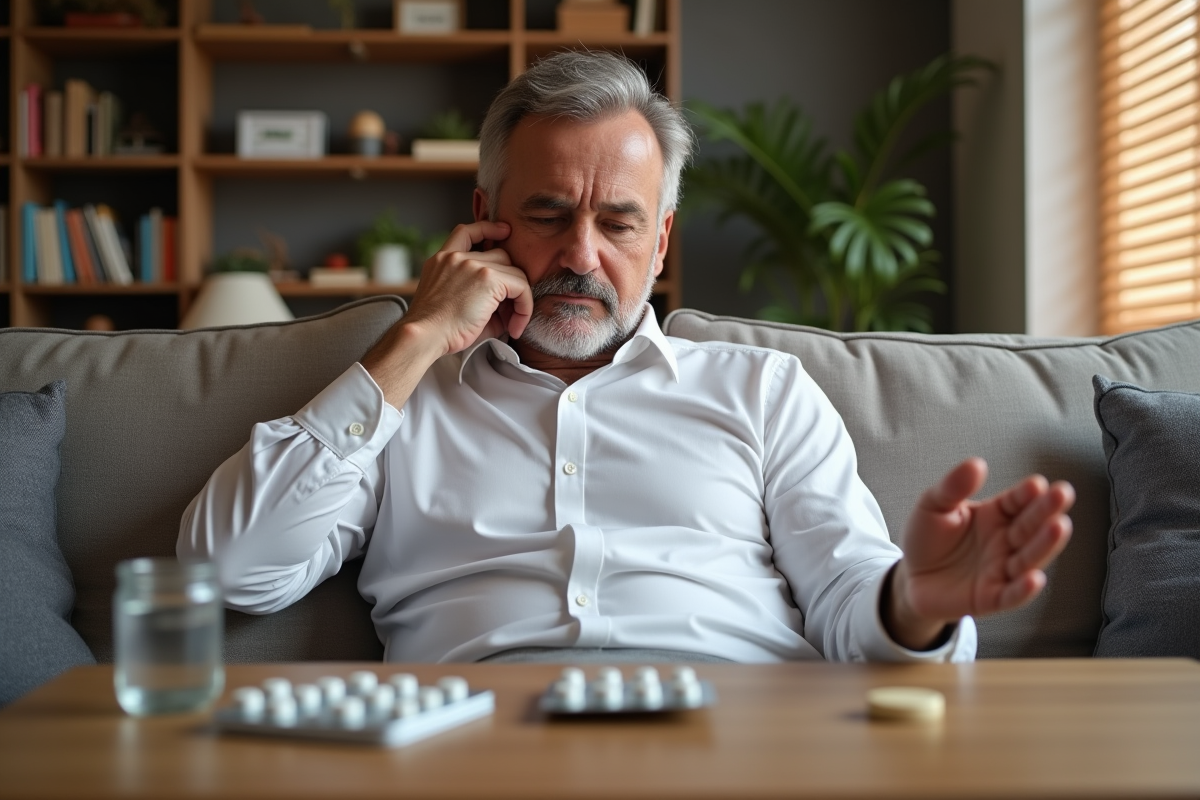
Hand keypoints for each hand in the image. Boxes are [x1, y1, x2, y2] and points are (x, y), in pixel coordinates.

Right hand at [360, 220, 533, 408]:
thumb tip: (507, 307)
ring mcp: (472, 265)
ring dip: (518, 297)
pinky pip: (521, 287)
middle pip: (500, 255)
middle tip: (505, 312)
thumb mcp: (451, 302)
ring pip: (514, 271)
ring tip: (511, 322)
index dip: (488, 228)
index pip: (466, 232)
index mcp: (441, 260)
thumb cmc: (436, 330)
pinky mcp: (488, 278)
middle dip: (508, 282)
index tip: (504, 231)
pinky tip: (515, 326)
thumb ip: (476, 293)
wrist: (425, 336)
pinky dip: (524, 307)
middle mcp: (456, 257)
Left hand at [884, 458, 1074, 649]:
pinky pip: (1011, 595)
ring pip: (1028, 558)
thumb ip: (953, 486)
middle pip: (1030, 526)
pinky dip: (1024, 589)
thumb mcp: (933, 505)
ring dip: (1045, 544)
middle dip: (1047, 511)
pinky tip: (1035, 578)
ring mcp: (1001, 569)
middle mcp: (1005, 541)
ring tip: (1059, 527)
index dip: (1027, 493)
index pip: (1017, 501)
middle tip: (1062, 494)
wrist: (910, 576)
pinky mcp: (991, 597)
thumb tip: (977, 463)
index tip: (1038, 483)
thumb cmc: (927, 538)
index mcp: (995, 515)